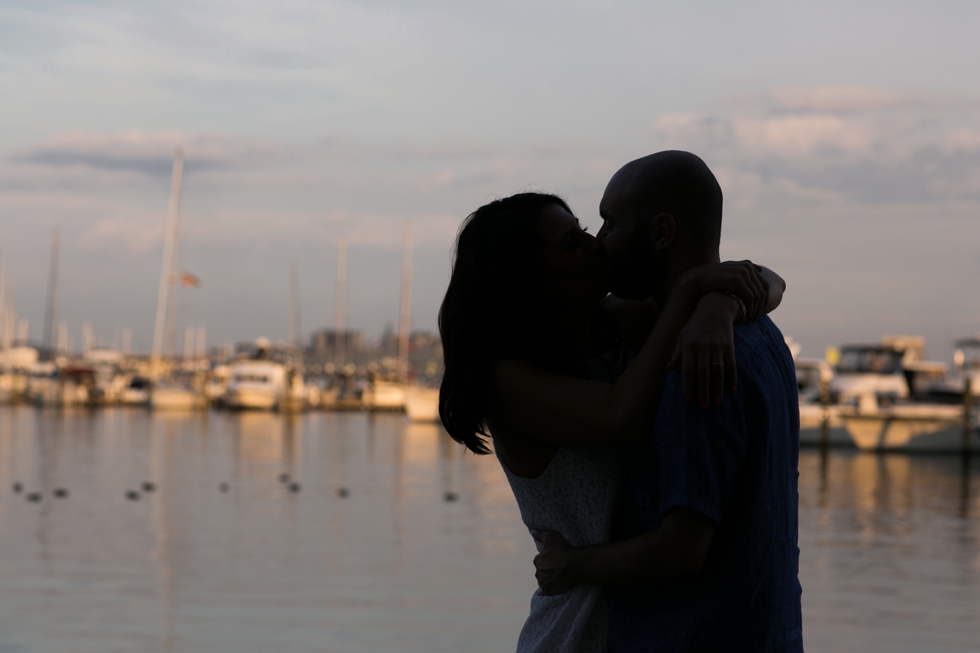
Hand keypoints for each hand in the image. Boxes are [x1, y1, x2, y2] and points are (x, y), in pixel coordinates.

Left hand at [531, 529, 576, 595]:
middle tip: (557, 567)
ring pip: (543, 580)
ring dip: (547, 579)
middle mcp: (538, 572)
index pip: (539, 559)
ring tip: (556, 576)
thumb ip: (540, 534)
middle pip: (541, 570)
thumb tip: (532, 531)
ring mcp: (544, 582)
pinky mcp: (549, 590)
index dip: (547, 558)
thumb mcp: (551, 536)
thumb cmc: (563, 549)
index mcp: (537, 560)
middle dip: (547, 569)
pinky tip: (542, 592)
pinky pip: (544, 591)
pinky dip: (543, 592)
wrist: (574, 565)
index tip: (554, 557)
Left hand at [668, 293, 737, 407]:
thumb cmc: (695, 325)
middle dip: (703, 392)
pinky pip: (731, 365)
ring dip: (718, 389)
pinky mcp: (729, 346)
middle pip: (703, 374)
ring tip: (716, 403)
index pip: (687, 370)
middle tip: (703, 406)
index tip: (688, 400)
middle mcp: (703, 347)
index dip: (688, 386)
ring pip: (718, 372)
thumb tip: (668, 369)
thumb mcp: (682, 336)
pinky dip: (732, 378)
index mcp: (689, 346)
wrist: (715, 308)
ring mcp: (717, 347)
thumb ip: (677, 353)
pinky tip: (731, 390)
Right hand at [684, 261, 768, 320]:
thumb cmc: (712, 279)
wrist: (697, 280)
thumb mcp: (729, 271)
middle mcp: (747, 267)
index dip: (764, 299)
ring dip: (756, 309)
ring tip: (751, 319)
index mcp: (747, 265)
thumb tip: (760, 269)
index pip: (764, 284)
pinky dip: (750, 308)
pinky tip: (746, 316)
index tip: (760, 311)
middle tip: (756, 318)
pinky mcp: (737, 280)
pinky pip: (750, 297)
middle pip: (762, 290)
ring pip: (757, 295)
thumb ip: (744, 269)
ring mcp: (743, 272)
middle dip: (761, 306)